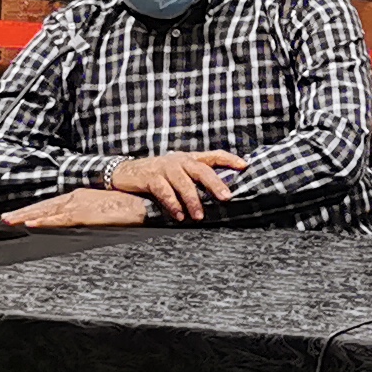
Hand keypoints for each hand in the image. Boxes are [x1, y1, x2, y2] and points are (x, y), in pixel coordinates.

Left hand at [3, 187, 156, 228]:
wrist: (143, 204)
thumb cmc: (129, 207)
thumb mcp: (105, 208)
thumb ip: (91, 213)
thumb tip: (81, 221)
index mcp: (80, 197)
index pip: (52, 204)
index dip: (34, 209)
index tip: (19, 214)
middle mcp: (76, 198)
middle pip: (44, 206)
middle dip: (23, 212)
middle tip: (5, 218)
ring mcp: (79, 205)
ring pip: (47, 211)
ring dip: (27, 216)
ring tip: (10, 221)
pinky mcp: (84, 214)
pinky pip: (60, 218)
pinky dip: (44, 220)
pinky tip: (31, 223)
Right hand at [107, 150, 247, 220]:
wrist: (126, 173)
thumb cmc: (158, 175)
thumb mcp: (179, 172)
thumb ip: (196, 178)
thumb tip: (221, 194)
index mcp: (190, 158)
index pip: (214, 155)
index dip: (230, 159)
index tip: (245, 166)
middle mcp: (180, 161)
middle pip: (202, 170)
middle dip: (216, 184)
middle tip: (227, 197)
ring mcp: (166, 168)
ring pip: (184, 184)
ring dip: (193, 201)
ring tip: (199, 216)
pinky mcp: (151, 178)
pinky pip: (165, 192)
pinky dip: (173, 205)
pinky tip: (179, 216)